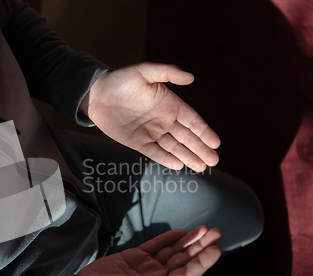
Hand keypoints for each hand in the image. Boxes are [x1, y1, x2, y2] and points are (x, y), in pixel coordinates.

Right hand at [69, 226, 220, 275]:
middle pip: (184, 262)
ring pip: (174, 253)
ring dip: (189, 241)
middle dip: (201, 248)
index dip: (201, 264)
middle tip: (217, 233)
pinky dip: (169, 238)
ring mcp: (146, 268)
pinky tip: (181, 232)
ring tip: (205, 229)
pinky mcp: (135, 258)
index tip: (215, 251)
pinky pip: (156, 246)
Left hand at [86, 63, 220, 172]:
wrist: (96, 95)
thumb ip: (167, 73)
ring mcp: (151, 132)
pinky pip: (154, 152)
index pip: (192, 120)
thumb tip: (191, 77)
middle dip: (201, 149)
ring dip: (188, 157)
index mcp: (170, 104)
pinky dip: (165, 159)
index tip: (216, 143)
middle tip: (214, 161)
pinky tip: (178, 166)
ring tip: (201, 167)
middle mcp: (163, 120)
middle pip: (187, 137)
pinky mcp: (138, 142)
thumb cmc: (121, 80)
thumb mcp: (144, 71)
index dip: (204, 132)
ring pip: (173, 147)